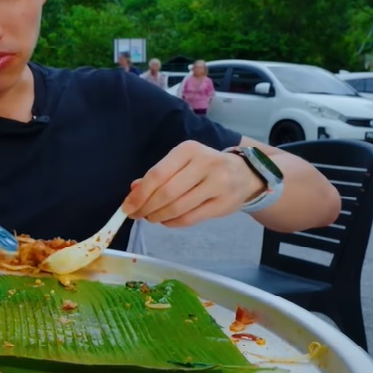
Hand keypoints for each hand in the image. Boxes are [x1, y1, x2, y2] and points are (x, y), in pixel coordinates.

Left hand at [122, 141, 264, 227]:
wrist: (245, 174)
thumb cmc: (205, 168)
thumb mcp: (182, 163)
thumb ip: (158, 175)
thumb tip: (133, 191)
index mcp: (188, 150)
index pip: (158, 174)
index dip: (140, 194)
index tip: (127, 207)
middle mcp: (204, 164)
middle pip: (167, 193)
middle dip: (147, 208)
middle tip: (137, 215)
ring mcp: (217, 184)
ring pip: (179, 207)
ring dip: (159, 216)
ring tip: (151, 218)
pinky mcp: (224, 204)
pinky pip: (191, 218)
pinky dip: (173, 222)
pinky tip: (166, 220)